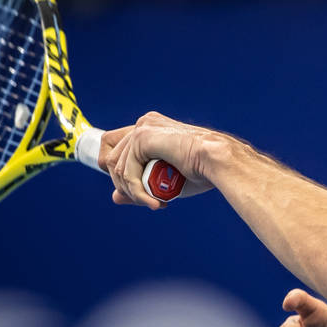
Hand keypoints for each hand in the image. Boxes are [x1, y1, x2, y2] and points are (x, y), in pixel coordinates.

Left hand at [102, 111, 217, 208]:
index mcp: (150, 129)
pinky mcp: (143, 137)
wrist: (217, 163)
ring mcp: (142, 128)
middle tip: (147, 200)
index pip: (113, 148)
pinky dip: (139, 192)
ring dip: (134, 193)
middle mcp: (144, 124)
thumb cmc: (200, 171)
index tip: (136, 192)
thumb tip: (115, 197)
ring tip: (155, 202)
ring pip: (117, 168)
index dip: (118, 173)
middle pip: (109, 158)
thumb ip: (138, 186)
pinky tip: (155, 202)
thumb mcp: (163, 182)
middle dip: (124, 185)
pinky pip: (128, 172)